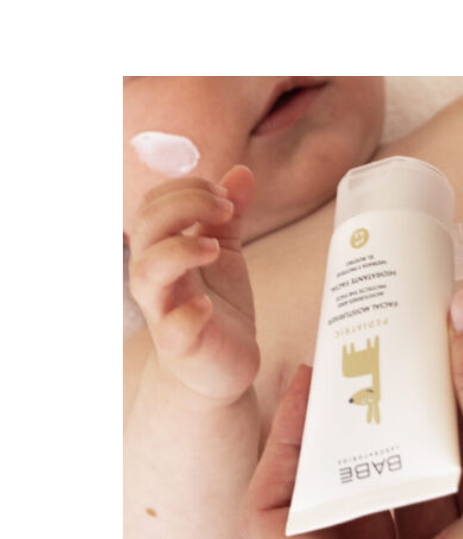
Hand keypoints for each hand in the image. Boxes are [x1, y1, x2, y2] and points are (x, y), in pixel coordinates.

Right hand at [128, 165, 259, 401]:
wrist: (222, 366)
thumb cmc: (218, 307)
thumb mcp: (225, 256)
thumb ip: (228, 218)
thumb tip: (241, 171)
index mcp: (164, 251)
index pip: (153, 205)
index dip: (184, 189)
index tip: (224, 195)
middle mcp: (158, 278)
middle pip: (146, 228)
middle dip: (184, 206)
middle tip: (225, 209)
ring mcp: (165, 312)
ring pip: (148, 273)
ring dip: (179, 251)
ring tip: (213, 247)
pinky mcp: (183, 346)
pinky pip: (172, 328)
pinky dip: (189, 314)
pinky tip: (208, 306)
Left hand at [240, 289, 462, 538]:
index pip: (270, 521)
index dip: (282, 445)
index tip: (312, 389)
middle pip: (331, 516)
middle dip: (350, 443)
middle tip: (367, 381)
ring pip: (391, 524)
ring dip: (404, 459)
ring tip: (420, 395)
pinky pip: (435, 538)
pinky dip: (444, 486)